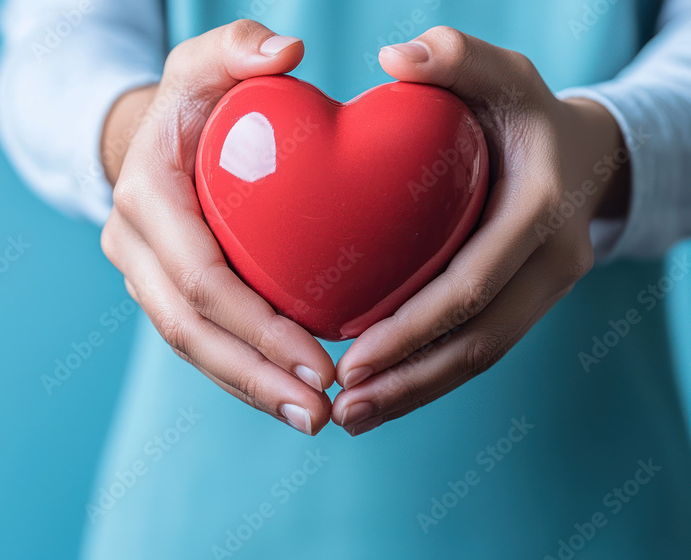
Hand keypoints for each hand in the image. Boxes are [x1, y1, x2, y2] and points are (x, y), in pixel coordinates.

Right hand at [100, 21, 336, 434]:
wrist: (152, 134)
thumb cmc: (192, 98)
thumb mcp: (206, 60)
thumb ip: (240, 47)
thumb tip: (289, 53)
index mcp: (146, 196)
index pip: (199, 276)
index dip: (255, 325)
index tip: (319, 358)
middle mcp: (132, 245)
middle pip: (189, 328)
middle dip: (252, 375)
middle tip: (319, 409)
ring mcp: (142, 274)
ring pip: (189, 346)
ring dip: (247, 388)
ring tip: (311, 417)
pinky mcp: (162, 291)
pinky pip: (199, 340)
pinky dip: (241, 372)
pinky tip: (288, 394)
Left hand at [332, 26, 631, 435]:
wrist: (581, 149)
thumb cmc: (522, 108)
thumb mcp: (498, 70)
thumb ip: (454, 57)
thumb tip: (393, 60)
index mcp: (539, 210)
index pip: (473, 286)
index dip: (413, 329)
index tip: (351, 359)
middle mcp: (552, 262)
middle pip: (479, 342)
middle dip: (409, 381)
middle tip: (342, 410)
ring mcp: (545, 289)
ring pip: (480, 358)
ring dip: (415, 394)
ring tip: (351, 417)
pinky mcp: (526, 304)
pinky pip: (479, 350)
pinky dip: (430, 377)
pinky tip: (380, 392)